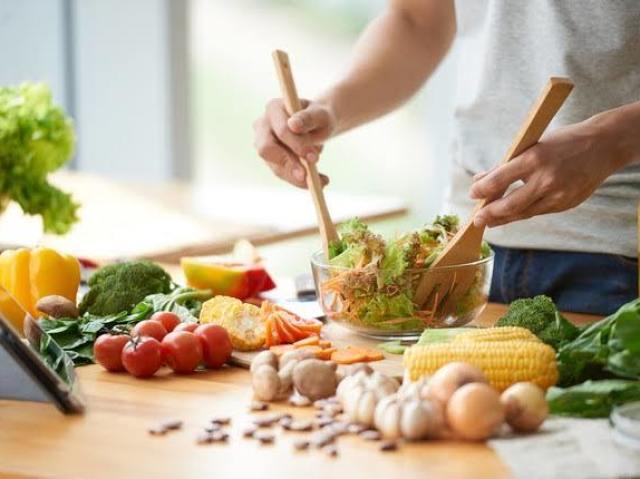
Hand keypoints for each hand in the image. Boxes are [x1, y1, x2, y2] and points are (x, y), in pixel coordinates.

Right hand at [253, 98, 335, 187]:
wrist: (318, 125)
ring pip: (274, 166)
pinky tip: (318, 181)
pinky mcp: (270, 159)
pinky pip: (282, 173)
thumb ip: (309, 118)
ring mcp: (263, 143)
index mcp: (273, 108)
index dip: (296, 145)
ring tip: (321, 180)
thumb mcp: (320, 115)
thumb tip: (293, 125)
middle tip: (308, 176)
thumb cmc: (319, 117)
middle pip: (267, 149)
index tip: (314, 158)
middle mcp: (262, 125)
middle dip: (289, 164)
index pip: (280, 130)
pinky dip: (299, 180)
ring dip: (296, 176)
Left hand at [469, 119, 624, 227]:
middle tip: (476, 220)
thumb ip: (505, 166)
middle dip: (489, 215)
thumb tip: (479, 180)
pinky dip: (523, 213)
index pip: (499, 180)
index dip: (481, 190)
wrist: (604, 146)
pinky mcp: (566, 204)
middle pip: (509, 205)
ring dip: (503, 219)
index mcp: (534, 159)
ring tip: (490, 221)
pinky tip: (512, 214)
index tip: (472, 194)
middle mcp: (546, 180)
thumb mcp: (531, 146)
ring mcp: (558, 195)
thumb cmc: (564, 142)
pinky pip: (538, 212)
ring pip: (523, 213)